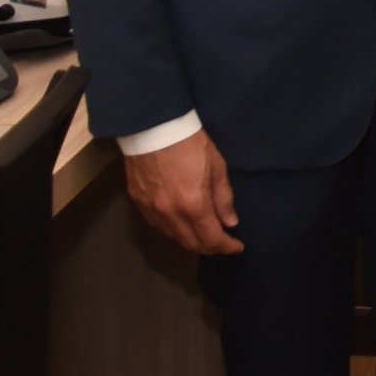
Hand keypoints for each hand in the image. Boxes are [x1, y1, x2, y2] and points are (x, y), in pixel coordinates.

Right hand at [124, 129, 243, 255]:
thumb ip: (223, 198)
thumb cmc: (191, 144)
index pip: (212, 239)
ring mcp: (151, 211)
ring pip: (173, 238)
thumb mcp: (217, 167)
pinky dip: (174, 231)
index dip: (227, 247)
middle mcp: (170, 215)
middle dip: (210, 248)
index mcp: (193, 205)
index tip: (237, 247)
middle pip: (191, 244)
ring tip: (204, 236)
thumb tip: (230, 223)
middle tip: (223, 244)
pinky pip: (158, 226)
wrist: (153, 128)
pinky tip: (182, 225)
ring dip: (191, 241)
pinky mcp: (138, 203)